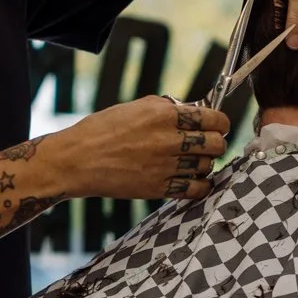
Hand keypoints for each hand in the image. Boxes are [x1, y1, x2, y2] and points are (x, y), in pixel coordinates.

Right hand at [53, 95, 229, 200]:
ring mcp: (165, 166)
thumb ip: (167, 108)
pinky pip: (196, 189)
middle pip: (216, 144)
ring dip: (205, 163)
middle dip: (216, 143)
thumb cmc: (101, 131)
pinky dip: (201, 185)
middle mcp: (169, 140)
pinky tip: (195, 180)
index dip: (220, 122)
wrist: (76, 161)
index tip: (218, 125)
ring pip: (207, 166)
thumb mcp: (135, 107)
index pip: (213, 118)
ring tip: (195, 161)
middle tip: (208, 143)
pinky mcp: (159, 188)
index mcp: (164, 115)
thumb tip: (191, 110)